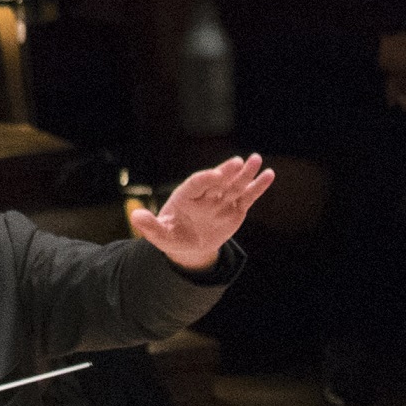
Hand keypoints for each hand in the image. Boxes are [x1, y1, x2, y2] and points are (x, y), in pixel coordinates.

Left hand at [137, 151, 274, 270]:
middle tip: (238, 162)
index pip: (196, 184)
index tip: (216, 175)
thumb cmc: (172, 236)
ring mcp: (222, 201)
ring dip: (246, 173)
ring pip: (235, 185)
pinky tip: (269, 175)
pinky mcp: (236, 209)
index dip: (206, 179)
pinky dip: (258, 187)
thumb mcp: (159, 234)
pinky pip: (248, 197)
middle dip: (228, 171)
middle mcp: (206, 195)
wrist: (189, 245)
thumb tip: (136, 217)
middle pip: (218, 180)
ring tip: (256, 160)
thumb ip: (150, 225)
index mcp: (186, 196)